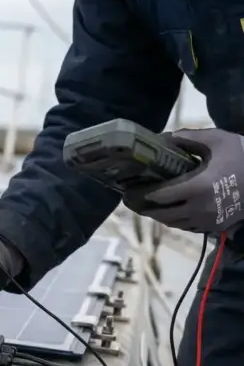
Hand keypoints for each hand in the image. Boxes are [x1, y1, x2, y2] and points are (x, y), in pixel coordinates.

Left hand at [123, 128, 243, 232]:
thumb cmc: (241, 156)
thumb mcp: (217, 140)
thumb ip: (188, 138)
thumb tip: (164, 137)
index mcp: (198, 187)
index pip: (162, 196)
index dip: (145, 195)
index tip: (132, 191)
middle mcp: (200, 209)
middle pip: (164, 215)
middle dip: (148, 210)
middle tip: (135, 203)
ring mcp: (208, 221)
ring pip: (175, 224)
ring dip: (162, 217)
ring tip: (151, 208)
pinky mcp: (215, 227)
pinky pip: (189, 227)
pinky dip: (178, 221)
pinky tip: (173, 212)